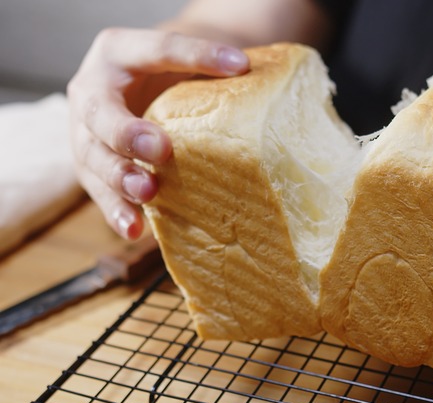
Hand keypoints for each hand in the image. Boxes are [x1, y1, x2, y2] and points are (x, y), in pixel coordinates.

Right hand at [67, 28, 248, 238]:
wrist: (138, 83)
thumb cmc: (168, 72)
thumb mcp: (188, 59)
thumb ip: (212, 64)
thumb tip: (253, 73)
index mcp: (119, 51)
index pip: (158, 49)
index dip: (196, 55)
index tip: (238, 65)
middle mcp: (92, 91)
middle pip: (101, 113)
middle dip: (128, 133)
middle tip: (160, 150)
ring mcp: (84, 133)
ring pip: (93, 157)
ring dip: (120, 179)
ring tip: (147, 192)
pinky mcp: (91, 168)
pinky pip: (99, 192)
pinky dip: (117, 211)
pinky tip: (135, 228)